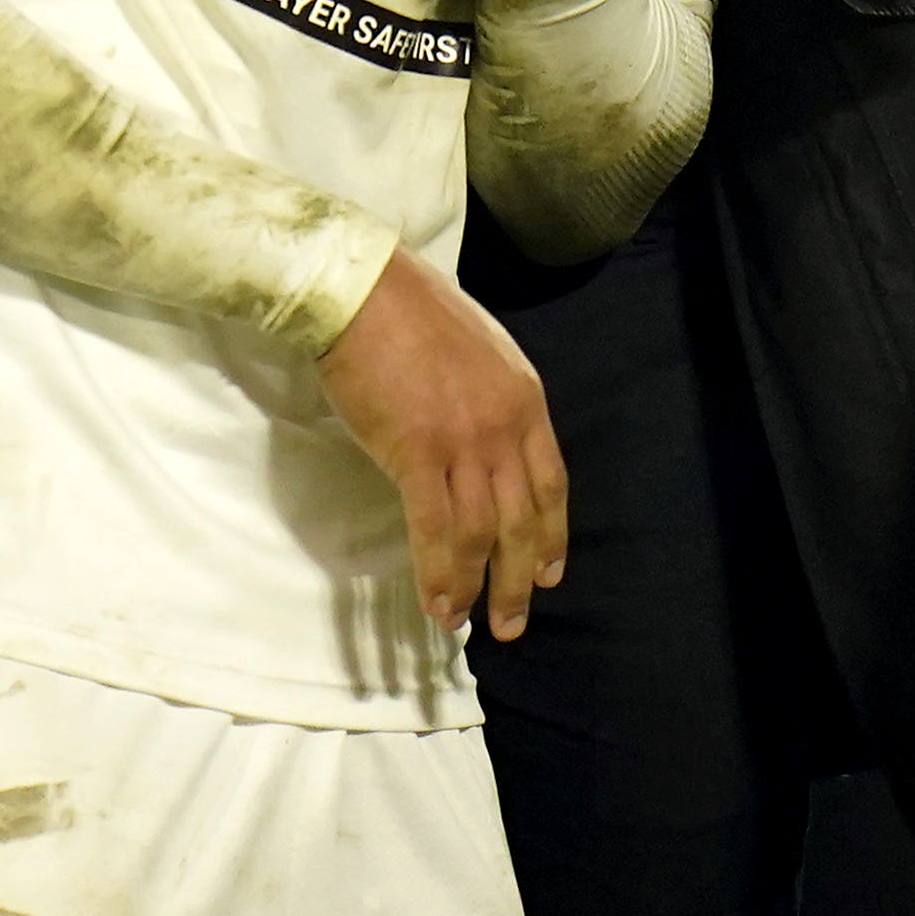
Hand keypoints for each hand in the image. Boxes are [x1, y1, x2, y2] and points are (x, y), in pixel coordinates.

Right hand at [316, 246, 565, 639]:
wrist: (363, 291)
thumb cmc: (410, 314)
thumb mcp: (480, 355)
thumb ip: (491, 405)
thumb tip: (480, 451)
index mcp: (525, 400)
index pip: (551, 484)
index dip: (551, 537)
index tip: (547, 574)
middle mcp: (505, 427)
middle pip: (522, 521)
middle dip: (518, 580)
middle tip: (511, 624)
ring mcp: (464, 442)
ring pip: (481, 535)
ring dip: (473, 587)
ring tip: (462, 621)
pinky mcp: (417, 453)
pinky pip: (435, 530)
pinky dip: (438, 572)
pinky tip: (435, 602)